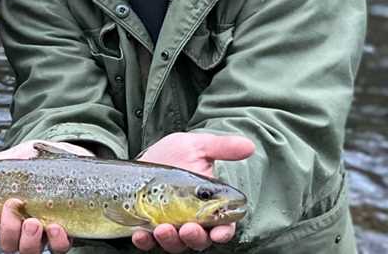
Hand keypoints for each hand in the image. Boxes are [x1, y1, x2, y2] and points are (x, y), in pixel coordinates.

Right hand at [0, 140, 88, 252]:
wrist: (62, 158)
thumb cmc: (32, 161)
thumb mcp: (13, 158)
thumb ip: (0, 163)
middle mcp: (17, 230)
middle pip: (7, 244)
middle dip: (8, 229)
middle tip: (13, 206)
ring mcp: (39, 236)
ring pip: (28, 251)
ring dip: (29, 240)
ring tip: (33, 222)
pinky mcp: (61, 236)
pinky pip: (58, 248)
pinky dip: (56, 241)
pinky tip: (56, 227)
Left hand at [132, 132, 254, 252]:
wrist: (145, 157)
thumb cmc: (175, 154)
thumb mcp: (196, 146)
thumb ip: (222, 147)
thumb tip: (249, 146)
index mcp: (210, 208)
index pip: (223, 228)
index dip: (223, 232)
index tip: (219, 233)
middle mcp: (192, 222)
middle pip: (199, 240)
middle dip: (195, 238)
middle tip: (188, 229)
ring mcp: (169, 227)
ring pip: (174, 244)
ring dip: (170, 241)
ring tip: (163, 229)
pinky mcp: (147, 228)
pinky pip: (147, 242)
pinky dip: (144, 241)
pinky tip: (140, 235)